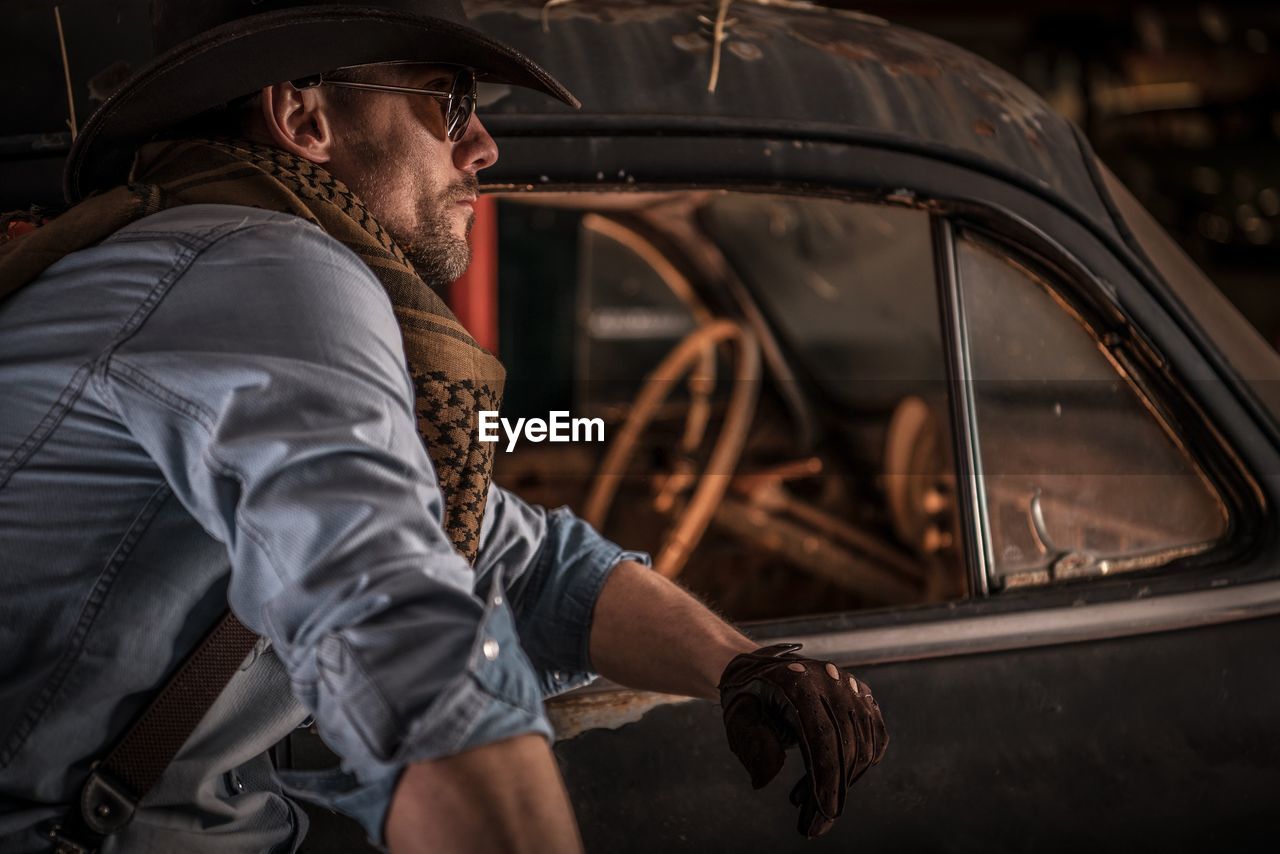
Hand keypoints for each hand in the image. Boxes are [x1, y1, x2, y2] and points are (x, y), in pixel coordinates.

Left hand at [717, 643, 887, 836]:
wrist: (764, 668)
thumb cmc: (748, 696)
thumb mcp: (738, 716)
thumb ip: (750, 743)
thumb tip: (764, 781)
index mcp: (799, 682)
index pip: (823, 737)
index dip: (827, 778)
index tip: (825, 813)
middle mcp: (832, 682)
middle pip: (846, 747)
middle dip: (832, 793)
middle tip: (812, 827)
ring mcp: (852, 688)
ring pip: (863, 748)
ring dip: (843, 784)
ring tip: (811, 803)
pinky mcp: (864, 697)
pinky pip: (876, 739)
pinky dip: (862, 766)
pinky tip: (837, 782)